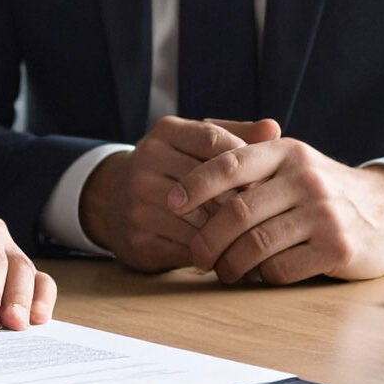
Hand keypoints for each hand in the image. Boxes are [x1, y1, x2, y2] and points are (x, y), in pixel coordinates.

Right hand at [78, 116, 280, 270]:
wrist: (111, 202)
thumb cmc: (171, 168)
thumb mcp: (195, 143)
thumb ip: (235, 134)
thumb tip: (273, 128)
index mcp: (164, 134)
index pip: (213, 141)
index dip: (245, 164)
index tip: (266, 180)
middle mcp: (145, 163)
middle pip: (210, 185)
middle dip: (241, 202)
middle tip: (267, 215)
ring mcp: (138, 202)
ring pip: (202, 220)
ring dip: (230, 232)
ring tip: (253, 237)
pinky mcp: (139, 239)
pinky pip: (189, 249)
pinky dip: (214, 254)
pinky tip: (228, 253)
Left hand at [168, 139, 383, 283]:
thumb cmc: (321, 190)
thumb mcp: (290, 163)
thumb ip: (248, 163)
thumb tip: (185, 176)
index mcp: (286, 152)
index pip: (229, 164)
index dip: (194, 185)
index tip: (170, 202)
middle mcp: (305, 178)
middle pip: (236, 212)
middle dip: (207, 240)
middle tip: (196, 256)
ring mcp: (324, 213)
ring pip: (255, 245)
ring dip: (230, 264)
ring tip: (221, 271)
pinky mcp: (337, 247)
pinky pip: (280, 269)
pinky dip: (261, 276)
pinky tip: (257, 275)